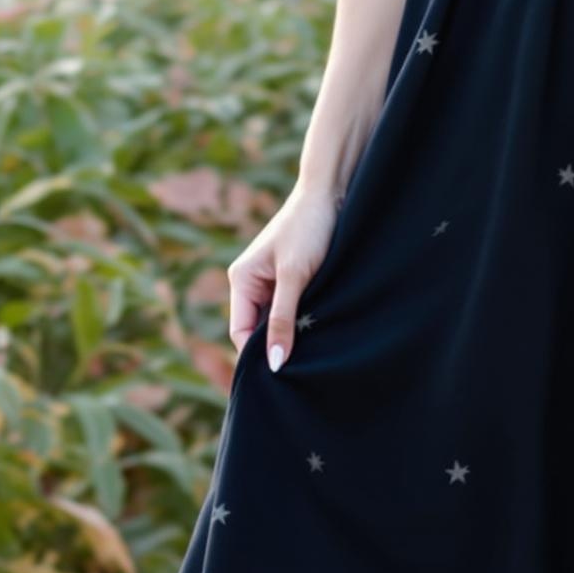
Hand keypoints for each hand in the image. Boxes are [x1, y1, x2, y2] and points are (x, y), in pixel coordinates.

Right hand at [227, 180, 342, 367]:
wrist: (332, 194)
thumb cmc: (309, 228)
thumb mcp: (295, 276)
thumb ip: (282, 319)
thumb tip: (273, 363)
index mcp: (241, 280)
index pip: (240, 333)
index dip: (256, 356)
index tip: (281, 378)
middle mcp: (252, 283)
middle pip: (257, 330)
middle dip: (275, 348)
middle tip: (301, 371)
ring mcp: (272, 282)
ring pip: (277, 322)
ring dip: (292, 335)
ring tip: (313, 354)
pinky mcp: (293, 280)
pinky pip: (292, 310)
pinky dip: (303, 322)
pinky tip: (321, 333)